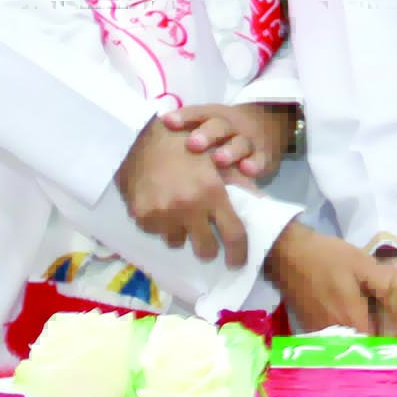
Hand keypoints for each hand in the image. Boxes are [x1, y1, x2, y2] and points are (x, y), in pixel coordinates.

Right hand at [117, 116, 247, 266]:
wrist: (139, 135)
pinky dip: (159, 223)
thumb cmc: (183, 143)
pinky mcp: (141, 216)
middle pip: (205, 249)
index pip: (233, 235)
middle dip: (208, 247)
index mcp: (211, 192)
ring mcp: (162, 214)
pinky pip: (155, 232)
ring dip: (180, 232)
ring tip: (177, 212)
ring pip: (177, 241)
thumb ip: (237, 184)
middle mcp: (187, 207)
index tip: (236, 261)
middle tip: (206, 240)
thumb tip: (258, 206)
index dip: (238, 253)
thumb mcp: (215, 159)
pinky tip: (159, 203)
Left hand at [159, 103, 295, 182]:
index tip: (168, 122)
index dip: (183, 117)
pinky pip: (261, 159)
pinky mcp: (264, 155)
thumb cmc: (224, 132)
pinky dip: (255, 163)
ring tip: (218, 159)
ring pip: (240, 142)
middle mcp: (231, 125)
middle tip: (193, 144)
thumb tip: (148, 144)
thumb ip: (185, 132)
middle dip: (206, 134)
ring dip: (230, 150)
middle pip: (219, 125)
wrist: (267, 125)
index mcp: (213, 116)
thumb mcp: (208, 125)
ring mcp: (248, 140)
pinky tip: (247, 170)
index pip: (197, 113)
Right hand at [264, 223, 396, 332]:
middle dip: (374, 335)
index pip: (376, 342)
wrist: (286, 252)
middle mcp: (335, 332)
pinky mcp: (308, 325)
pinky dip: (342, 327)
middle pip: (361, 343)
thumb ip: (384, 284)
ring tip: (367, 314)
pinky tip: (345, 310)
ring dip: (357, 331)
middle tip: (384, 319)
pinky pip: (332, 334)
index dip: (388, 337)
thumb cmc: (326, 257)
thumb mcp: (361, 264)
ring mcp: (319, 331)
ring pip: (346, 339)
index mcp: (351, 319)